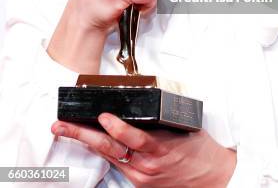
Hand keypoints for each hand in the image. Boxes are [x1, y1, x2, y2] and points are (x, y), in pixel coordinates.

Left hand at [51, 114, 236, 186]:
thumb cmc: (200, 149)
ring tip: (67, 130)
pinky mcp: (140, 183)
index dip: (117, 128)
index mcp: (162, 148)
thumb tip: (140, 101)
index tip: (104, 116)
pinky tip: (90, 142)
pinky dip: (103, 151)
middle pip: (110, 149)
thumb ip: (161, 117)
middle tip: (61, 125)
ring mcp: (142, 176)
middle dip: (82, 135)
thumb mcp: (184, 127)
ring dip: (87, 142)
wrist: (213, 177)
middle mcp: (147, 165)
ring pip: (109, 156)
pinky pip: (118, 164)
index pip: (134, 138)